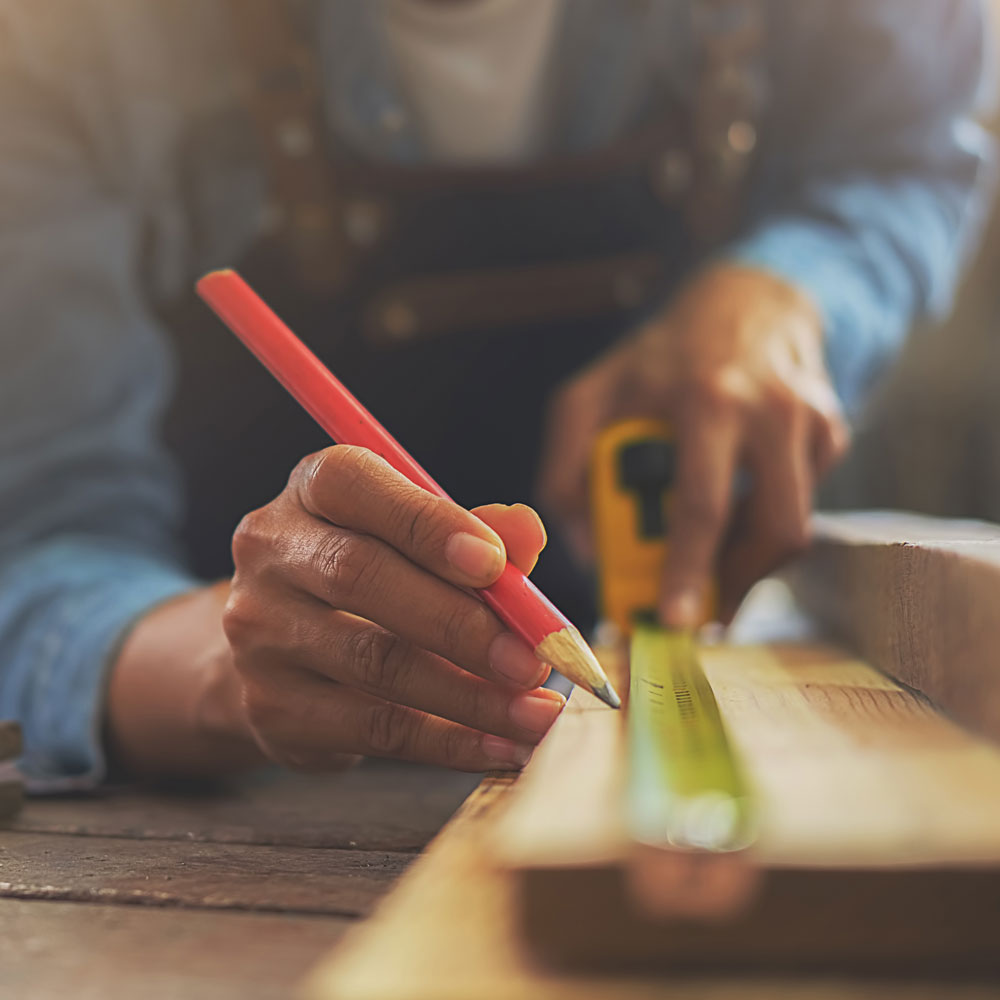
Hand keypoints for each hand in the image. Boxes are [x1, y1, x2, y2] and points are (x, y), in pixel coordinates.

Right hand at [108, 446, 562, 778]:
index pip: (352, 486)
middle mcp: (271, 552)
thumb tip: (528, 533)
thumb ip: (478, 531)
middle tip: (532, 660)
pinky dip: (449, 743)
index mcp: (311, 490)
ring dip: (469, 696)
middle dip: (458, 623)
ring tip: (536, 713)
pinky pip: (372, 729)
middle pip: (360, 576)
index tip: (495, 564)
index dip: (426, 523)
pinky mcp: (270, 706)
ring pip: (373, 663)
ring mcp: (259, 633)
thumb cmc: (376, 572)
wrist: (283, 648)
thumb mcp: (419, 537)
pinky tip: (502, 748)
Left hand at [539, 265, 848, 624]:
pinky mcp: (833, 432)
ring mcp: (811, 421)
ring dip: (749, 561)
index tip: (674, 619)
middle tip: (700, 616)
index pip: (702, 505)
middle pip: (774, 530)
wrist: (747, 302)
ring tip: (709, 564)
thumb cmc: (658, 358)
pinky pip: (803, 504)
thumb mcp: (590, 396)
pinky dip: (765, 524)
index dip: (688, 570)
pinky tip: (736, 508)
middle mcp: (771, 410)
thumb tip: (587, 552)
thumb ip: (566, 469)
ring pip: (793, 529)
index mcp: (706, 400)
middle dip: (735, 586)